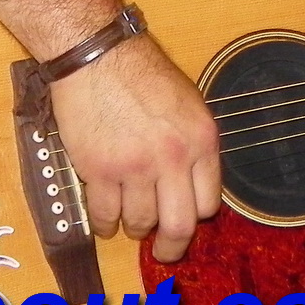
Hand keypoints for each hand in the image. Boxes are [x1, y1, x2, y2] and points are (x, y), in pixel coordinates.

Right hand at [47, 34, 219, 262]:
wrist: (95, 54)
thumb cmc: (139, 70)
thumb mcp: (187, 102)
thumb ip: (193, 143)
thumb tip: (192, 182)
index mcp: (201, 140)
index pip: (209, 203)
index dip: (195, 216)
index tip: (185, 219)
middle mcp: (173, 158)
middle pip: (180, 225)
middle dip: (172, 246)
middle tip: (164, 251)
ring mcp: (136, 167)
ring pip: (140, 223)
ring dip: (133, 229)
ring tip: (127, 224)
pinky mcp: (99, 170)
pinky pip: (104, 215)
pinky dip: (104, 224)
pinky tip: (104, 220)